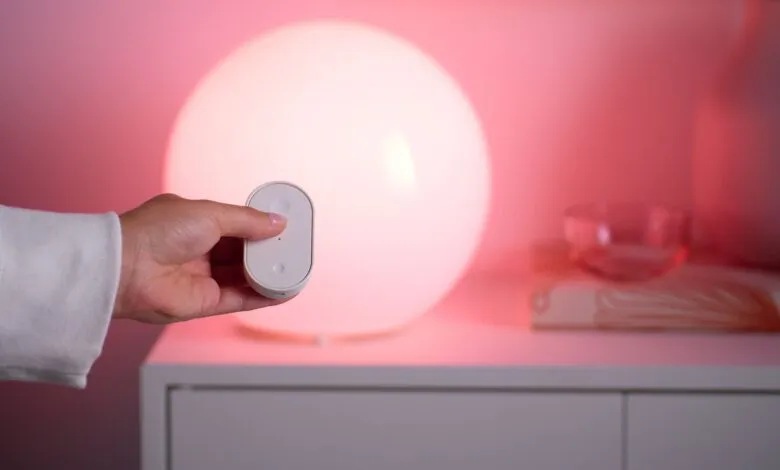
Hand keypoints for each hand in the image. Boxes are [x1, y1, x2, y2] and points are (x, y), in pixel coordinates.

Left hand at [114, 193, 287, 322]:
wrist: (127, 268)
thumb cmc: (157, 231)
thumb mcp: (210, 213)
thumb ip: (247, 221)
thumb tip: (278, 223)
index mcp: (197, 224)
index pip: (237, 226)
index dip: (260, 227)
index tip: (284, 228)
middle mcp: (200, 251)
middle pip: (244, 253)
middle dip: (268, 252)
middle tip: (294, 249)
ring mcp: (204, 278)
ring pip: (245, 277)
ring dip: (270, 274)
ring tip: (296, 270)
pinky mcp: (206, 303)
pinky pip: (241, 299)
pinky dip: (264, 296)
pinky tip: (286, 291)